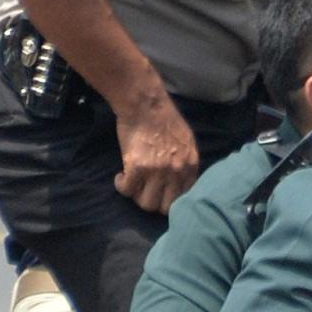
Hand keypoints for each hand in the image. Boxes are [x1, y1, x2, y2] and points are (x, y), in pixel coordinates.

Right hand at [115, 98, 200, 213]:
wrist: (145, 104)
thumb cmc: (164, 119)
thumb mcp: (186, 142)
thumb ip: (185, 164)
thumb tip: (181, 184)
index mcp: (190, 165)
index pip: (184, 198)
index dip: (170, 200)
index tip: (160, 194)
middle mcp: (176, 172)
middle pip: (165, 207)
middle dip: (154, 201)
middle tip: (144, 191)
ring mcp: (157, 171)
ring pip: (146, 203)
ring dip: (136, 196)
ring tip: (133, 184)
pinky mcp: (137, 167)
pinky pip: (127, 190)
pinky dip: (121, 185)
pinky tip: (121, 177)